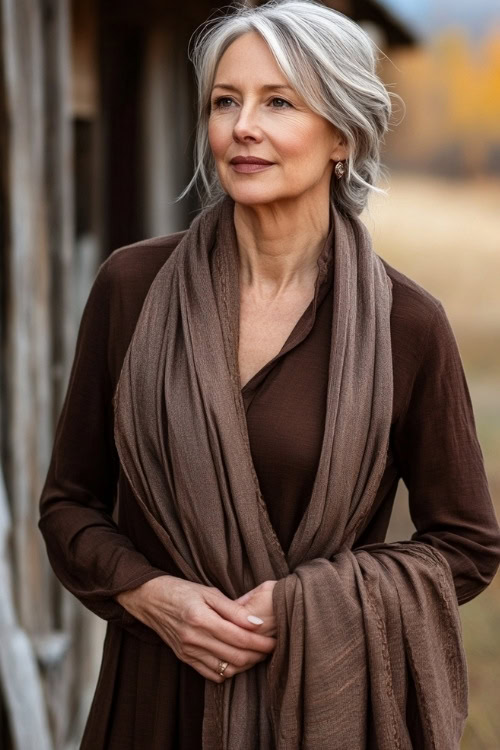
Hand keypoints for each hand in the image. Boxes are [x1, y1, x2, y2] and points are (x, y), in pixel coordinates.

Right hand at [115, 576, 275, 682]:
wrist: (151, 599)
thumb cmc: (182, 591)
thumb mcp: (209, 592)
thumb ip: (234, 609)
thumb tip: (258, 623)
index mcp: (201, 618)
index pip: (239, 637)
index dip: (260, 642)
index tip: (274, 640)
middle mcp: (193, 639)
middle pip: (235, 656)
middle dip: (257, 655)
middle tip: (270, 647)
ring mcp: (188, 652)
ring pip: (225, 669)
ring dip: (245, 665)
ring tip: (257, 654)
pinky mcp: (184, 659)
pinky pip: (211, 674)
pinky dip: (228, 671)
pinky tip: (237, 660)